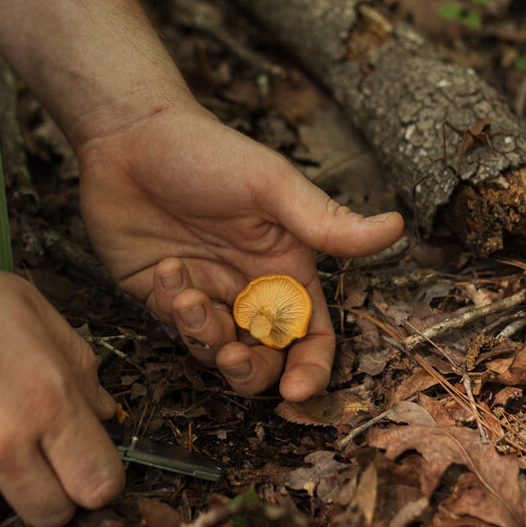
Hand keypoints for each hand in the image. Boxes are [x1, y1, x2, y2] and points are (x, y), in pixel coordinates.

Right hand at [0, 218, 124, 526]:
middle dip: (57, 492)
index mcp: (43, 395)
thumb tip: (103, 409)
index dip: (99, 476)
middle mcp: (0, 442)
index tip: (89, 463)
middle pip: (55, 513)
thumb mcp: (21, 302)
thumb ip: (74, 361)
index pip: (100, 481)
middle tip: (45, 457)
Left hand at [77, 103, 404, 400]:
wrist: (130, 134)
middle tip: (231, 356)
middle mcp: (247, 287)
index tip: (298, 392)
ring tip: (185, 295)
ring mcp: (204, 292)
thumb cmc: (207, 151)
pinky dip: (170, 308)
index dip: (311, 370)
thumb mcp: (271, 185)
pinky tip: (163, 269)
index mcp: (285, 267)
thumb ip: (326, 222)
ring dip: (204, 336)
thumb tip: (395, 228)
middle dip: (251, 371)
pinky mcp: (159, 294)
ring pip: (215, 350)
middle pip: (264, 359)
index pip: (311, 336)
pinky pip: (172, 327)